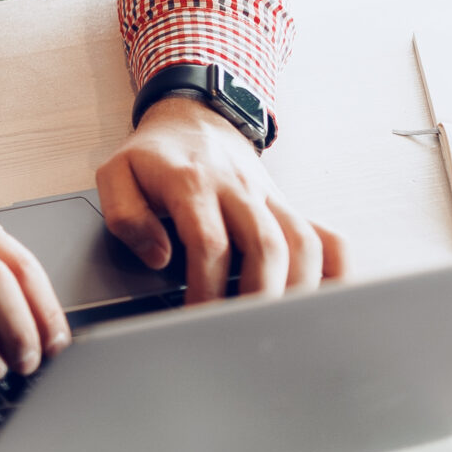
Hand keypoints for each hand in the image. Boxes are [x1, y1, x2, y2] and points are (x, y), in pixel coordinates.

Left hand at [97, 98, 347, 302]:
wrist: (192, 119)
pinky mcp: (288, 207)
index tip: (195, 319)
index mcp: (191, 182)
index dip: (206, 287)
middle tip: (241, 332)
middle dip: (258, 297)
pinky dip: (336, 271)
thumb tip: (158, 255)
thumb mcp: (116, 173)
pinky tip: (327, 300)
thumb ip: (124, 215)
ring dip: (298, 289)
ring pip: (302, 242)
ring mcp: (269, 198)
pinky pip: (327, 237)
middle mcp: (237, 189)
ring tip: (279, 326)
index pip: (209, 241)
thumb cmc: (154, 157)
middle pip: (266, 246)